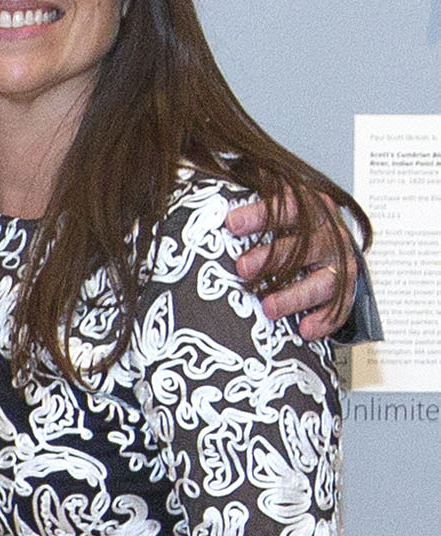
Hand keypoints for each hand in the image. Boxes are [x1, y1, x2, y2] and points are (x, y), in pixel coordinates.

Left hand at [226, 189, 361, 344]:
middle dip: (272, 257)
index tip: (230, 224)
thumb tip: (188, 206)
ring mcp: (339, 265)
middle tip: (242, 268)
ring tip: (269, 308)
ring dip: (295, 295)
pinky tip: (304, 329)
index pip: (287, 206)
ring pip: (324, 280)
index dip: (260, 214)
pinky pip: (339, 308)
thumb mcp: (270, 215)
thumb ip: (243, 213)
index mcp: (311, 209)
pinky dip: (324, 320)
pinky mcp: (347, 292)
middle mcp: (329, 236)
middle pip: (306, 244)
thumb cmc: (289, 232)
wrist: (330, 251)